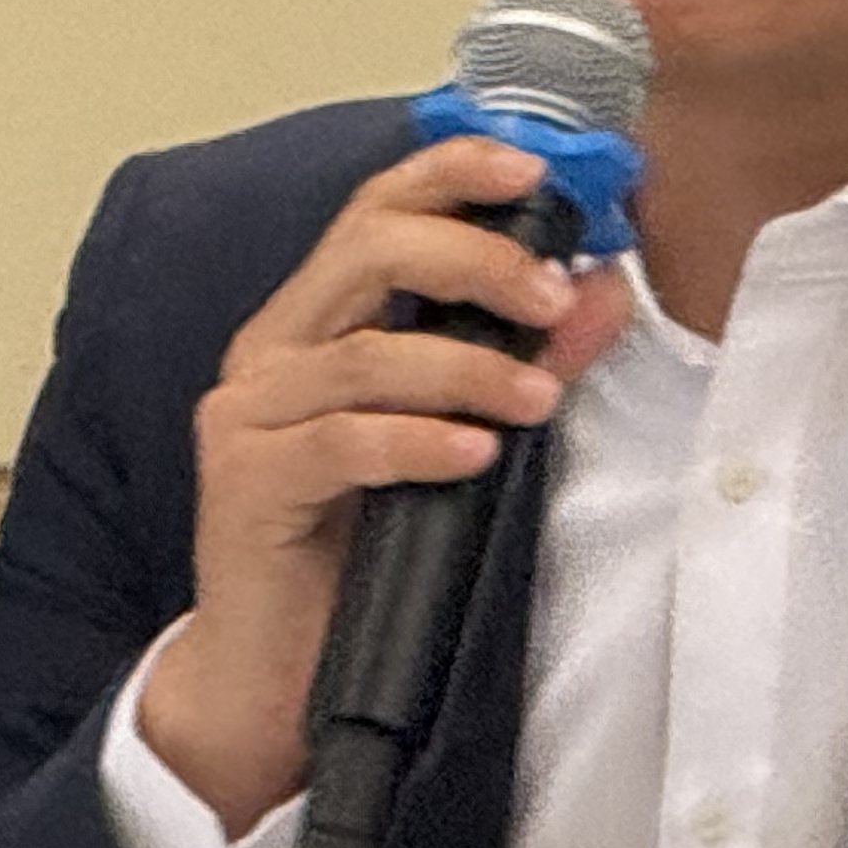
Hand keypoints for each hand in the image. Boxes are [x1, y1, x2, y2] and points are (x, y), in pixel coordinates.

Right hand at [139, 138, 629, 834]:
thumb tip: (602, 293)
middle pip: (366, 250)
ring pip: (364, 354)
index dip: (452, 172)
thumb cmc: (359, 551)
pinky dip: (419, 441)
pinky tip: (474, 456)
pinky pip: (344, 444)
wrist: (270, 677)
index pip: (376, 209)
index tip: (535, 169)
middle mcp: (270, 352)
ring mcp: (248, 416)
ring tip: (539, 396)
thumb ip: (521, 359)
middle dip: (473, 258)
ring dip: (467, 366)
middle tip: (551, 295)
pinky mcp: (246, 486)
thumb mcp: (453, 440)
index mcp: (312, 322)